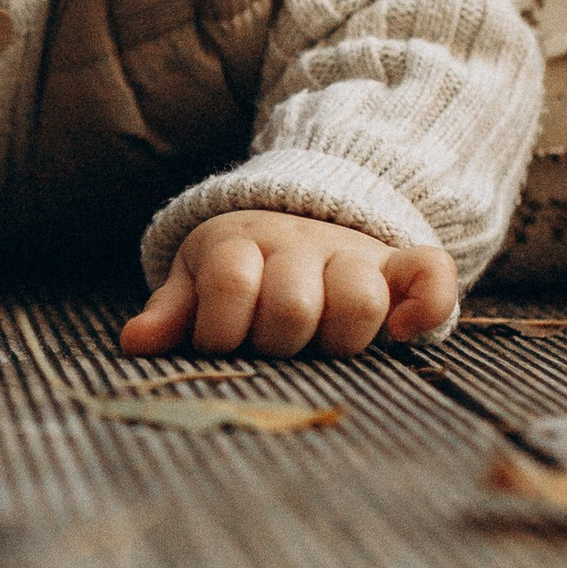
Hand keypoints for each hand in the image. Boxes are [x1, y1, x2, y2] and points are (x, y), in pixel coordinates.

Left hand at [120, 209, 456, 360]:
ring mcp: (353, 255)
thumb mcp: (198, 282)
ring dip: (338, 335)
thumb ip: (173, 312)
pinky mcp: (399, 267)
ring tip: (323, 346)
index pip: (232, 285)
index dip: (220, 329)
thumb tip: (136, 343)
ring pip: (358, 297)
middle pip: (292, 305)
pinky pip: (430, 275)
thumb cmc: (240, 270)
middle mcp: (300, 245)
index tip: (221, 344)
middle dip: (275, 342)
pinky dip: (426, 306)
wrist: (296, 218)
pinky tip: (404, 334)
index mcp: (243, 245)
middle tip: (271, 349)